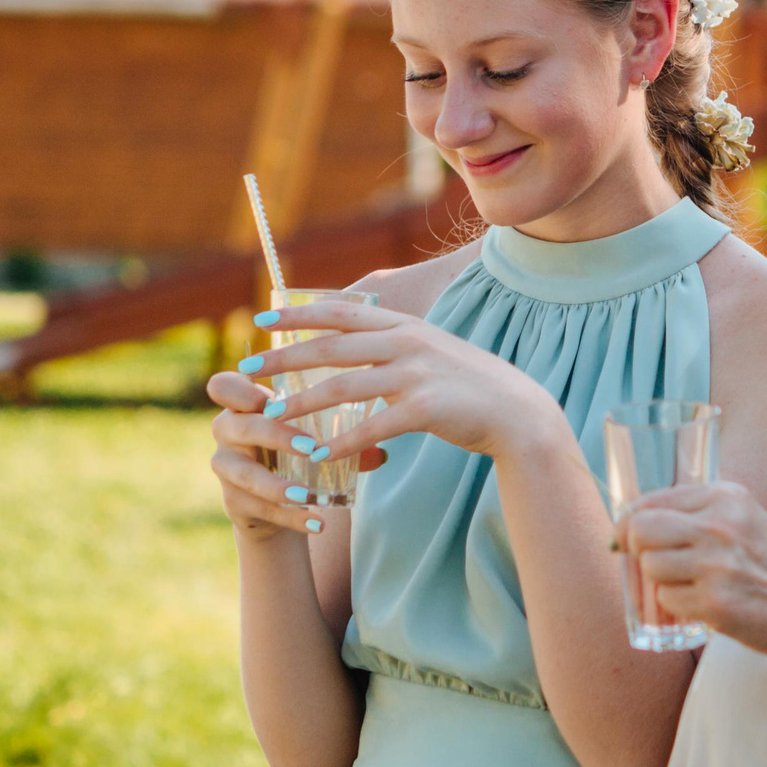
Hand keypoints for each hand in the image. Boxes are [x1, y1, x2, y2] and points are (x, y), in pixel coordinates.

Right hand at [206, 370, 382, 537]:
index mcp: (242, 404)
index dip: (239, 389)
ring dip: (277, 486)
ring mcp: (225, 468)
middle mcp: (226, 431)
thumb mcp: (316, 435)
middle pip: (240, 427)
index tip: (268, 398)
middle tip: (311, 447)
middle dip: (275, 436)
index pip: (223, 386)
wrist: (278, 498)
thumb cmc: (297, 448)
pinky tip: (316, 524)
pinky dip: (291, 517)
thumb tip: (383, 453)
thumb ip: (346, 435)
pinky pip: (260, 508)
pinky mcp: (233, 500)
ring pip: (245, 475)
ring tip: (309, 495)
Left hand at [246, 298, 566, 464]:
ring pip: (345, 386)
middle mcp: (407, 343)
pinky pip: (374, 426)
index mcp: (405, 326)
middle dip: (284, 357)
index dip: (299, 313)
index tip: (263, 318)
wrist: (518, 413)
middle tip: (248, 369)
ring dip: (304, 402)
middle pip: (332, 346)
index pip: (341, 312)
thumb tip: (357, 343)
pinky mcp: (426, 408)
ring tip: (273, 415)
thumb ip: (396, 345)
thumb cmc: (471, 387)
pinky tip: (320, 454)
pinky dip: (344, 441)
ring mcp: (417, 374)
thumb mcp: (433, 351)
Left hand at [617, 482, 766, 668]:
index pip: (653, 500)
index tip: (624, 535)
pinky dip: (678, 609)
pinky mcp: (715, 604)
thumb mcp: (751, 521)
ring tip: (689, 588)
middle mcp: (720, 526)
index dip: (630, 521)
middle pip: (641, 530)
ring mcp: (716, 565)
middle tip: (648, 563)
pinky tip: (704, 608)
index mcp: (728, 497)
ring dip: (660, 582)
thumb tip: (643, 522)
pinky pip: (668, 602)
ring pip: (650, 568)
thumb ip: (707, 516)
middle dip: (636, 549)